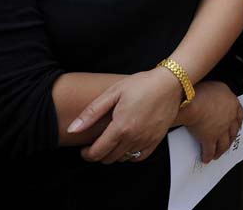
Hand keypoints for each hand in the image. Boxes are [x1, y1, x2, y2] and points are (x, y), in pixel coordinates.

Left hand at [68, 67, 182, 163]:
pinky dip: (130, 155)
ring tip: (112, 141)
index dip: (86, 154)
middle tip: (96, 144)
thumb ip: (91, 113)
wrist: (171, 83)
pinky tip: (127, 143)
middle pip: (109, 158)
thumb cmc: (141, 84)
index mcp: (120, 127)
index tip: (84, 148)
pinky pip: (139, 157)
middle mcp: (134, 137)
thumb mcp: (113, 93)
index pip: (97, 153)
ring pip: (123, 159)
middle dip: (98, 154)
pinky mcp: (157, 140)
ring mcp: (146, 140)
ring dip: (113, 154)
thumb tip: (72, 130)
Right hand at [184, 82, 242, 162]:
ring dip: (221, 150)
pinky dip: (208, 156)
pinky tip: (206, 158)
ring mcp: (221, 130)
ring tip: (217, 154)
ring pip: (224, 144)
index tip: (237, 126)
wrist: (193, 102)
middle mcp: (229, 118)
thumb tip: (219, 95)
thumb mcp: (217, 86)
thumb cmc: (201, 91)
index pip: (239, 115)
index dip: (238, 122)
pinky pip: (210, 150)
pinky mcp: (210, 139)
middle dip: (231, 138)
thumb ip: (221, 93)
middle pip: (233, 131)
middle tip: (228, 142)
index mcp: (232, 104)